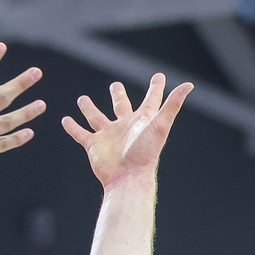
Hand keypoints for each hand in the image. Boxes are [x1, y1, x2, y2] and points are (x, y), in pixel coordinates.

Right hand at [62, 74, 193, 186]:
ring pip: (96, 117)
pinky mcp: (94, 145)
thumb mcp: (161, 124)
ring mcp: (108, 135)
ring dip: (89, 109)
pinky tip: (65, 120)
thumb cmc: (146, 153)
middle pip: (121, 106)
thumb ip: (173, 104)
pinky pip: (81, 134)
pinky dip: (72, 127)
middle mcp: (125, 126)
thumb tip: (189, 85)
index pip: (151, 99)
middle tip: (115, 85)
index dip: (156, 88)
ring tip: (82, 99)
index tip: (159, 76)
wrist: (128, 178)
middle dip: (118, 95)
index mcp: (142, 120)